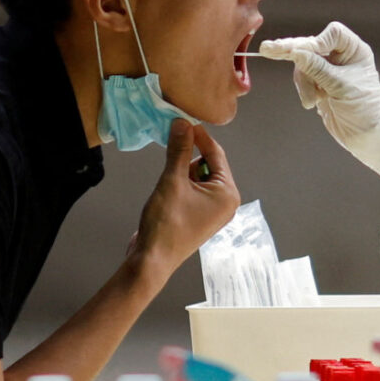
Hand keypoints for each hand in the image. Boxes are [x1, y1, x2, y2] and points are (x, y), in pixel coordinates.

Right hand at [134, 121, 238, 272]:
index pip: (216, 153)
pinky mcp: (198, 216)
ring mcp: (212, 211)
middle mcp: (225, 202)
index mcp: (228, 194)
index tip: (181, 120)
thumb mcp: (172, 181)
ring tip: (168, 182)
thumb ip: (179, 150)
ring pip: (198, 176)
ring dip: (182, 171)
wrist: (152, 260)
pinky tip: (167, 189)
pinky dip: (180, 183)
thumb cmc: (166, 224)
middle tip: (170, 149)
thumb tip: (182, 123)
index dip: (198, 135)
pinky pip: (192, 190)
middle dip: (189, 156)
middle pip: (208, 164)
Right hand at [258, 22, 379, 143]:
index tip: (301, 54)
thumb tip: (296, 53)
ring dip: (303, 83)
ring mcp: (328, 69)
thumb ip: (318, 69)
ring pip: (302, 64)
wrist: (365, 135)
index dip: (316, 42)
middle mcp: (341, 56)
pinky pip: (302, 78)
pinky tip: (313, 101)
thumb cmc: (364, 109)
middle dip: (292, 51)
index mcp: (354, 51)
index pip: (332, 34)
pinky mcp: (318, 82)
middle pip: (311, 45)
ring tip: (311, 101)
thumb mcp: (341, 87)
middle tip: (268, 49)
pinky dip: (304, 90)